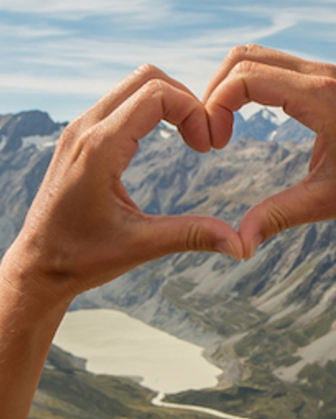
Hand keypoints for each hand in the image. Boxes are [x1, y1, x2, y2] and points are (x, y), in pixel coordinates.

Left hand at [0, 65, 244, 418]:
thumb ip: (192, 236)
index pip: (157, 94)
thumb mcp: (138, 245)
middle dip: (186, 98)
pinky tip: (164, 151)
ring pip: (129, 87)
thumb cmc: (78, 262)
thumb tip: (243, 245)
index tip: (212, 147)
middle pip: (145, 76)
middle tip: (207, 141)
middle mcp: (80, 132)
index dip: (196, 109)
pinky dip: (146, 116)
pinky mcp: (73, 143)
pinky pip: (117, 107)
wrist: (29, 272)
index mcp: (96, 148)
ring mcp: (73, 134)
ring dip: (165, 107)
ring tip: (193, 146)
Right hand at [204, 45, 335, 255]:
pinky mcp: (324, 79)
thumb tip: (238, 246)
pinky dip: (246, 86)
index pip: (243, 78)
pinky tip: (245, 120)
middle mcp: (322, 74)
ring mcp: (324, 72)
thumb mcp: (331, 198)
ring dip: (228, 87)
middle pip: (242, 59)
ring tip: (223, 127)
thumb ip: (280, 215)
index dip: (214, 108)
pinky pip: (272, 66)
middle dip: (214, 94)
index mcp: (321, 97)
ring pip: (255, 57)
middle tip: (212, 136)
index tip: (214, 146)